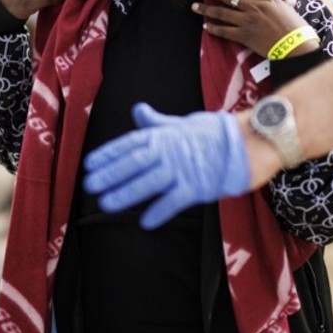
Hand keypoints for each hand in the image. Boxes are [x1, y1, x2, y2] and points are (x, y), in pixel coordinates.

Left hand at [83, 103, 251, 227]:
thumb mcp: (179, 124)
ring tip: (107, 204)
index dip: (108, 154)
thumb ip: (155, 122)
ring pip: (149, 182)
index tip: (89, 164)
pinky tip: (145, 222)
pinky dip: (160, 212)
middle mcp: (169, 151)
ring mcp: (182, 169)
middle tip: (89, 185)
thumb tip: (137, 109)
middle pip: (134, 163)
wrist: (243, 143)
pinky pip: (174, 201)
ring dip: (126, 193)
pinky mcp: (196, 187)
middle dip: (110, 174)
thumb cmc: (209, 134)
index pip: (129, 144)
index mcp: (163, 135)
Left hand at [192, 0, 319, 57]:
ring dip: (206, 9)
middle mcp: (254, 6)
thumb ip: (285, 4)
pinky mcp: (244, 36)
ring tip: (195, 6)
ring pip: (221, 12)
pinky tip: (206, 26)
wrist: (295, 47)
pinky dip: (213, 28)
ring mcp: (247, 21)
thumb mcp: (290, 10)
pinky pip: (224, 31)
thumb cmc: (296, 28)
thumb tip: (290, 0)